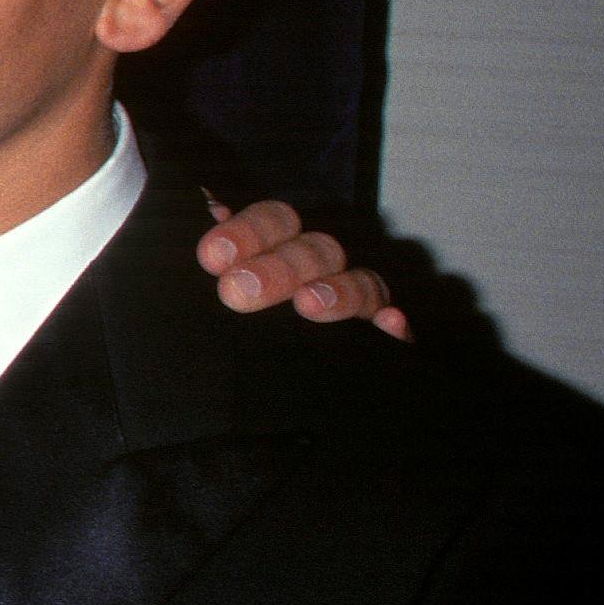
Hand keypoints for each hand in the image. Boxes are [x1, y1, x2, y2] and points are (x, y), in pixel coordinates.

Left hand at [201, 194, 407, 336]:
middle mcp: (320, 266)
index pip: (273, 221)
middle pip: (312, 252)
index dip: (247, 232)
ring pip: (357, 284)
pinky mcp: (380, 335)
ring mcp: (354, 298)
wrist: (272, 383)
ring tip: (308, 303)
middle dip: (277, 268)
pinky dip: (393, 324)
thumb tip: (210, 222)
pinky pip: (391, 325)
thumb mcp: (227, 283)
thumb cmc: (238, 316)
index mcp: (279, 246)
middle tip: (238, 290)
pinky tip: (390, 322)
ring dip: (336, 291)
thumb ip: (222, 259)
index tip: (214, 255)